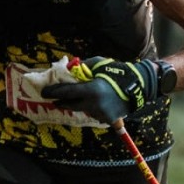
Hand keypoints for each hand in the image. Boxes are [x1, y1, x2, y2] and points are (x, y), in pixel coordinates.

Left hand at [43, 57, 158, 123]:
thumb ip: (83, 67)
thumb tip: (69, 70)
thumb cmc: (118, 72)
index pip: (66, 92)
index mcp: (91, 90)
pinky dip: (93, 109)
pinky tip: (99, 102)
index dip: (53, 92)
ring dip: (80, 105)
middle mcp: (93, 104)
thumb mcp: (99, 64)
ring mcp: (100, 114)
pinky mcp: (107, 120)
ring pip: (83, 110)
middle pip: (70, 105)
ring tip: (85, 98)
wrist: (139, 87)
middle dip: (62, 102)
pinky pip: (94, 114)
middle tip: (56, 99)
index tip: (44, 92)